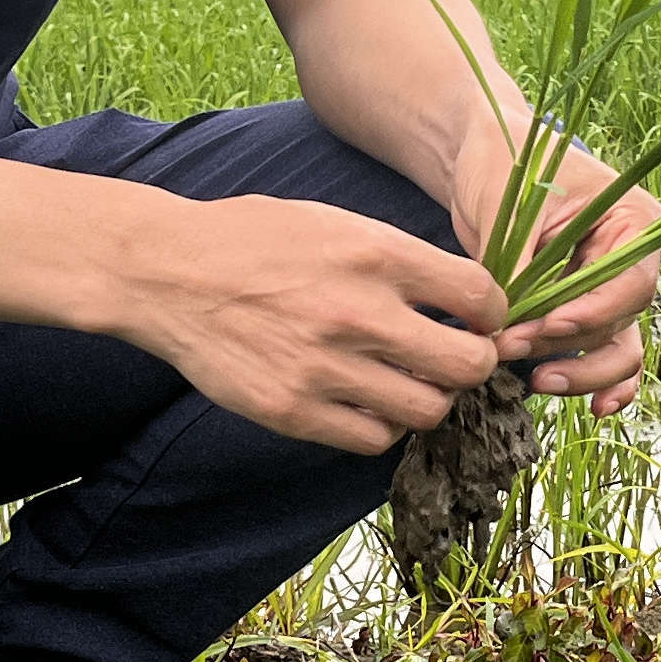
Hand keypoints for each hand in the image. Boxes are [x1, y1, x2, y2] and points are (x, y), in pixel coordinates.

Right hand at [116, 194, 507, 453]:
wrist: (168, 272)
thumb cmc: (254, 240)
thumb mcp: (335, 222)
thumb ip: (397, 258)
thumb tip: (461, 297)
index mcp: (376, 255)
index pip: (480, 297)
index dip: (491, 313)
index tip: (478, 320)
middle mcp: (359, 314)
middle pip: (467, 365)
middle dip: (474, 364)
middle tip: (455, 359)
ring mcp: (326, 369)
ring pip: (426, 411)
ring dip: (427, 398)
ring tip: (406, 380)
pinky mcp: (293, 410)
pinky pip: (372, 439)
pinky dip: (381, 425)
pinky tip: (366, 400)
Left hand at [449, 125, 660, 420]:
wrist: (488, 159)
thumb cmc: (506, 162)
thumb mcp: (511, 205)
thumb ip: (518, 262)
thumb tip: (509, 322)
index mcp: (634, 220)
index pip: (629, 281)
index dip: (592, 312)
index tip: (546, 325)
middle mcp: (635, 260)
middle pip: (621, 321)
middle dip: (569, 344)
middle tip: (511, 347)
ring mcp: (612, 290)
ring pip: (618, 349)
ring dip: (583, 373)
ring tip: (536, 383)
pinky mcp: (585, 313)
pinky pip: (608, 355)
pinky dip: (603, 383)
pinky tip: (594, 410)